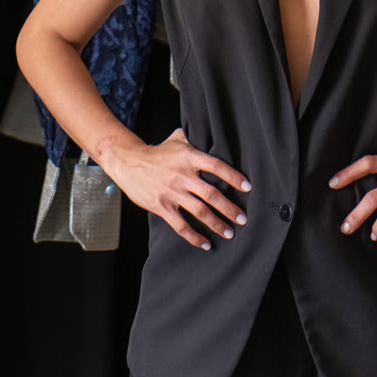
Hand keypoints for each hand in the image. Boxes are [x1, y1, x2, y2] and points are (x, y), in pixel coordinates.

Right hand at [95, 128, 250, 250]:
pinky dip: (194, 237)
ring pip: (200, 212)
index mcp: (189, 157)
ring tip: (229, 233)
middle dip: (229, 209)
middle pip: (212, 194)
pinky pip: (181, 225)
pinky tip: (206, 244)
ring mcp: (172, 192)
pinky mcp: (161, 206)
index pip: (217, 166)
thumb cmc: (157, 153)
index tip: (248, 187)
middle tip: (243, 219)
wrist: (128, 162)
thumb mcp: (176, 140)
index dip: (234, 177)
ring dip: (217, 224)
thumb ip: (195, 138)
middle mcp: (182, 175)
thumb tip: (213, 132)